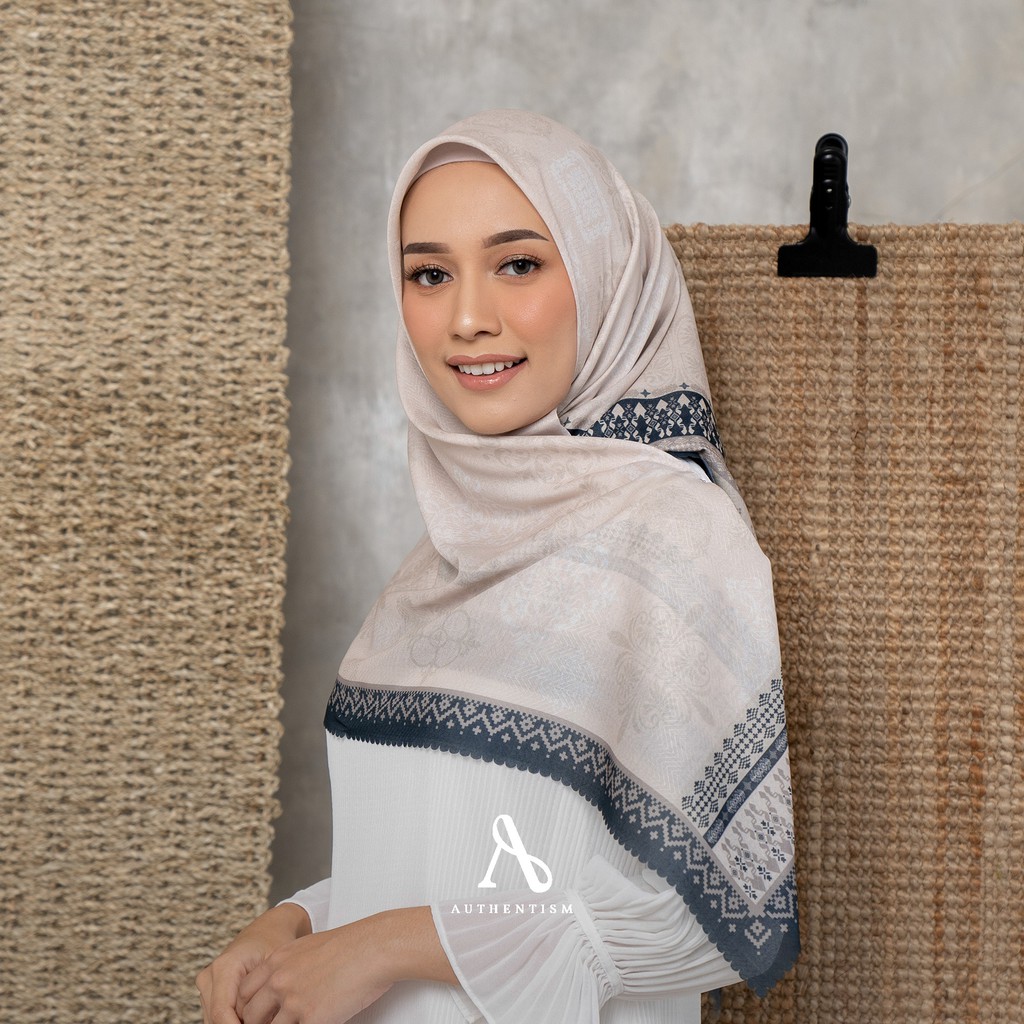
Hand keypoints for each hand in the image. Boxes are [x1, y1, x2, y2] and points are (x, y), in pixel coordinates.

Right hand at [197, 903, 311, 1023]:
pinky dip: (233, 1019)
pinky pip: (217, 1015)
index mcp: (225, 967)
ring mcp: (206, 984)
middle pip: (216, 1018)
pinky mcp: (208, 991)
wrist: (267, 931)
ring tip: (263, 1016)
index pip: (221, 1012)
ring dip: (235, 1022)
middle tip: (265, 1021)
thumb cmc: (275, 945)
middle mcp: (209, 976)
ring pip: (214, 1019)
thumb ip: (263, 996)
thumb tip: (261, 1021)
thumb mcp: (276, 968)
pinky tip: (254, 1014)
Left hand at [235, 906, 456, 1023]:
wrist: (373, 948)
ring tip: (298, 1020)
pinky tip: (316, 1021)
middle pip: (250, 1015)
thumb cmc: (350, 945)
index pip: (244, 992)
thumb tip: (282, 988)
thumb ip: (289, 966)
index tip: (259, 1014)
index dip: (249, 1007)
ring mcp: (293, 1001)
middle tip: (273, 1022)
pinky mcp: (311, 1018)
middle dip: (258, 1023)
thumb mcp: (309, 946)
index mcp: (277, 960)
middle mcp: (279, 980)